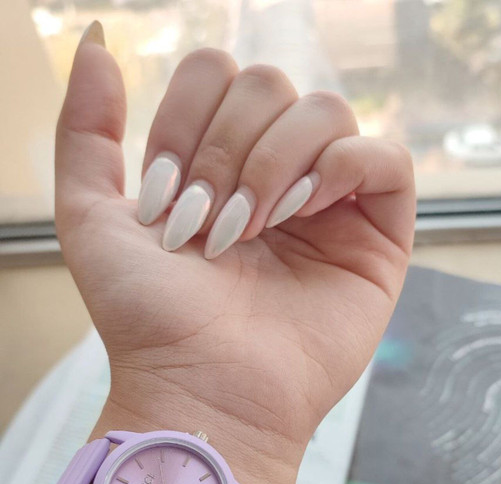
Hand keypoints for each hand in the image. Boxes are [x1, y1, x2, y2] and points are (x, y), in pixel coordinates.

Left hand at [55, 24, 414, 483]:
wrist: (202, 388)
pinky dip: (343, 168)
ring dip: (274, 162)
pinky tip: (303, 211)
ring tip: (253, 229)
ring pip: (325, 112)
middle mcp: (276, 176)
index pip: (219, 76)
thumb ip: (83, 131)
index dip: (187, 121)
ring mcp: (330, 206)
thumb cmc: (148, 320)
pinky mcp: (378, 238)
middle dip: (227, 149)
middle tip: (210, 226)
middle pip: (272, 85)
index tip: (168, 198)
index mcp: (218, 166)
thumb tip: (97, 46)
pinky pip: (386, 158)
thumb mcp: (90, 218)